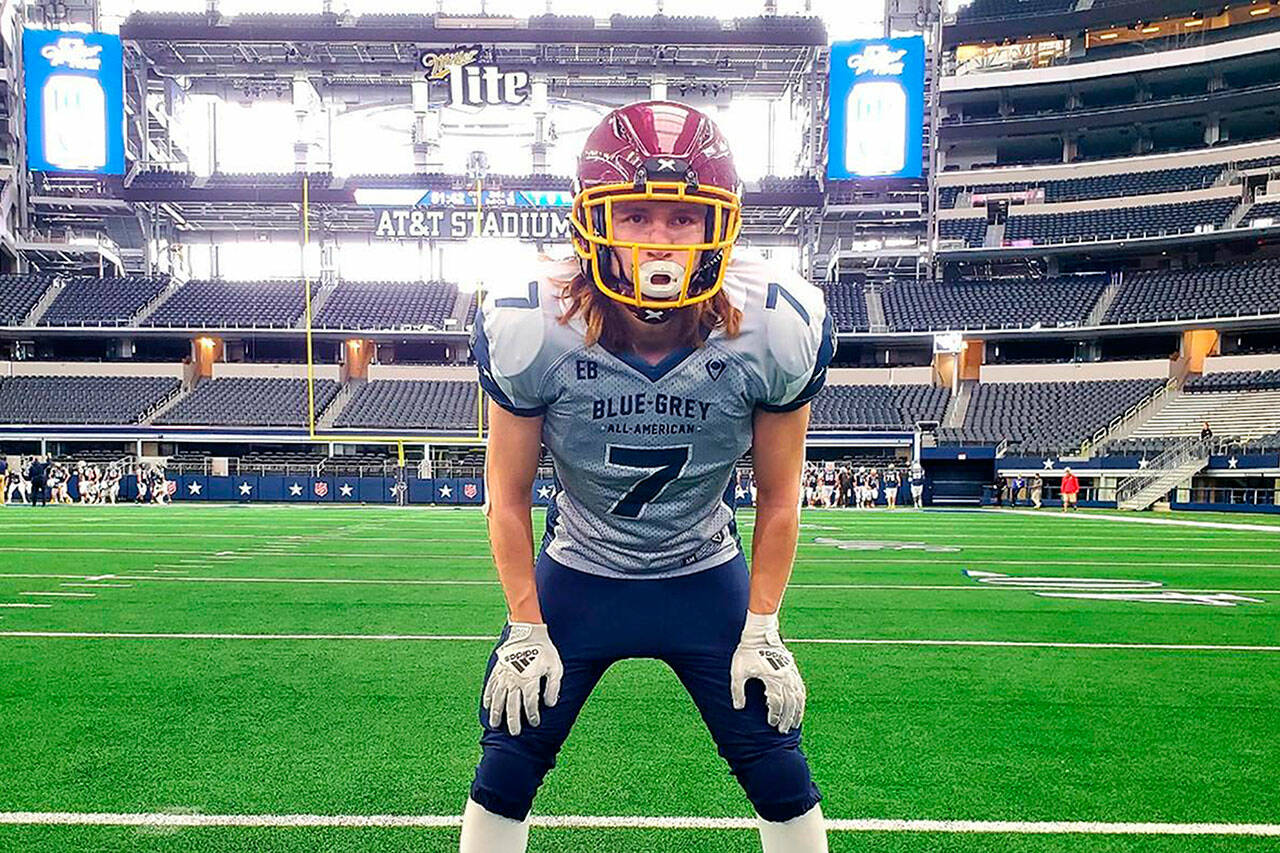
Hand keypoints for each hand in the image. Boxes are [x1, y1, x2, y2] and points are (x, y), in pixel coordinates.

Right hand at [482, 622, 562, 736]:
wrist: (528, 631)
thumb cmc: (544, 650)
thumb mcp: (555, 667)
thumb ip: (553, 687)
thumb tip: (550, 704)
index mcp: (529, 681)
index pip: (530, 704)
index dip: (533, 715)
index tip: (534, 722)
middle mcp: (514, 681)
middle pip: (512, 706)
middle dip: (513, 721)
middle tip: (514, 733)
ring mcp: (504, 676)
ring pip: (498, 699)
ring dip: (496, 713)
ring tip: (495, 724)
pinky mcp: (497, 670)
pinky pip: (490, 686)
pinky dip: (488, 697)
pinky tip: (487, 706)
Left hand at [730, 610, 805, 733]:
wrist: (759, 633)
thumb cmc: (747, 652)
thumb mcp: (738, 671)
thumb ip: (738, 690)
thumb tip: (739, 707)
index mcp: (772, 678)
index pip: (776, 702)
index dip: (774, 715)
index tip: (771, 724)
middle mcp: (785, 677)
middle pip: (790, 703)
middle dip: (787, 718)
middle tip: (783, 730)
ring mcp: (791, 673)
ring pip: (799, 697)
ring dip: (797, 712)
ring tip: (794, 723)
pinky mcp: (793, 669)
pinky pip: (801, 688)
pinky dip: (801, 700)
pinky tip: (799, 707)